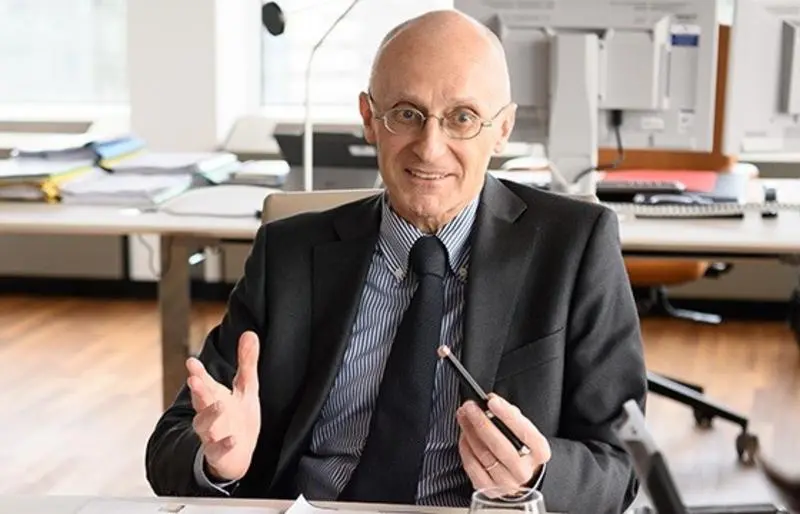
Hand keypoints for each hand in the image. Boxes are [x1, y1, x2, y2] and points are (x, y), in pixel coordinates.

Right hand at [186, 331, 260, 481]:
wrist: (236, 455)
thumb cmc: (238, 418)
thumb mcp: (246, 388)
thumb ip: (246, 362)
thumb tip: (250, 332)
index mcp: (214, 396)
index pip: (204, 381)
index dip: (198, 372)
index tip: (191, 361)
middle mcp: (209, 413)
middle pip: (201, 400)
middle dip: (198, 390)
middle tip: (194, 379)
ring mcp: (212, 433)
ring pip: (204, 424)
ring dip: (209, 415)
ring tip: (219, 404)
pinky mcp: (218, 453)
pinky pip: (217, 450)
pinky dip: (223, 444)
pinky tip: (232, 439)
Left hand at [457, 394, 550, 489]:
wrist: (519, 473)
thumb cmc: (519, 445)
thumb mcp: (523, 429)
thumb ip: (509, 415)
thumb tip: (490, 402)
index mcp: (540, 452)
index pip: (524, 432)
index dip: (507, 415)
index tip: (492, 401)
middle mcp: (525, 470)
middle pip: (500, 445)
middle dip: (482, 422)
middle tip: (470, 407)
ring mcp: (507, 483)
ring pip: (484, 456)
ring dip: (470, 433)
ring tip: (464, 417)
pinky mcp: (490, 490)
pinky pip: (473, 468)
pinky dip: (466, 449)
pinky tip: (464, 436)